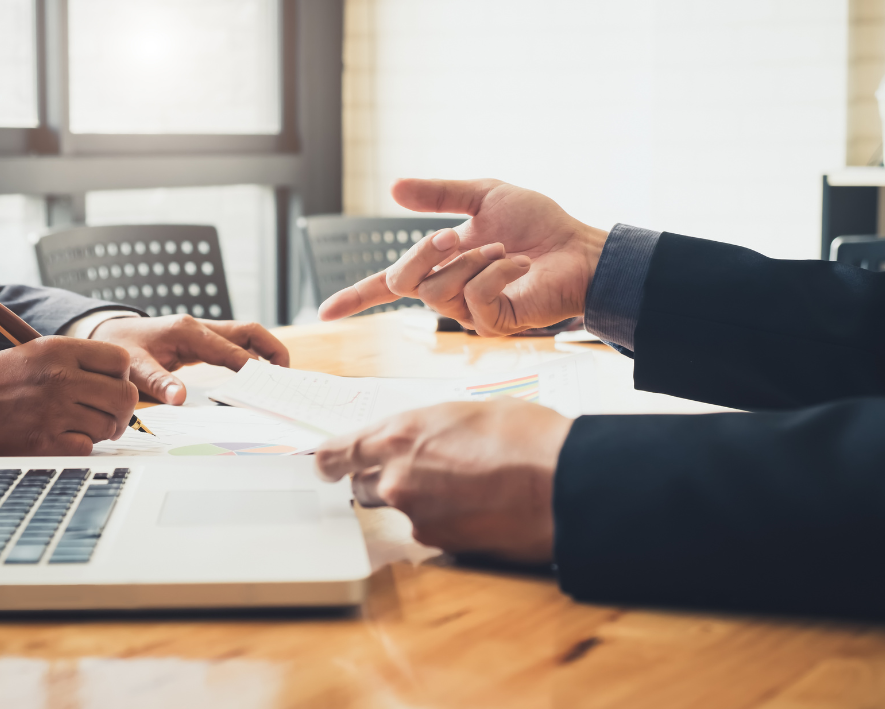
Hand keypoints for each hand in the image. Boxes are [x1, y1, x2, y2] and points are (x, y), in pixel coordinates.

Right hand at [0, 336, 137, 455]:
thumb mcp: (37, 353)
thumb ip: (79, 364)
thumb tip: (122, 386)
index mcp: (60, 350)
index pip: (120, 362)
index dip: (121, 377)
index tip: (111, 386)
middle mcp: (60, 378)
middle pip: (125, 397)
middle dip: (121, 410)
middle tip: (108, 415)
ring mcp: (52, 411)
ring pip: (109, 426)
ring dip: (100, 430)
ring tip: (77, 425)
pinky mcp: (42, 442)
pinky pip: (86, 448)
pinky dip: (79, 446)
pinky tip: (60, 437)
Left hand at [90, 315, 289, 403]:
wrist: (109, 334)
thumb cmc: (122, 348)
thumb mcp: (135, 367)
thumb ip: (158, 383)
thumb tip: (180, 399)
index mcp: (188, 332)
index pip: (230, 349)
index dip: (251, 367)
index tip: (268, 385)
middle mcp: (201, 327)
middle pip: (249, 332)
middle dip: (273, 350)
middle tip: (288, 376)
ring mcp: (205, 331)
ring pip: (247, 335)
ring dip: (266, 352)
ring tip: (281, 377)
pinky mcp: (204, 341)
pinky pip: (236, 345)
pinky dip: (252, 357)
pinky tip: (259, 376)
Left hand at [314, 399, 572, 562]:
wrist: (561, 482)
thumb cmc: (525, 437)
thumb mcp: (467, 412)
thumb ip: (430, 430)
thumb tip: (425, 440)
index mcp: (398, 434)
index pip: (336, 453)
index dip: (329, 462)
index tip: (326, 467)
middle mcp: (395, 478)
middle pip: (364, 487)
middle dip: (384, 482)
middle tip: (425, 473)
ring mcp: (414, 515)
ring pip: (402, 511)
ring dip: (421, 504)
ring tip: (467, 490)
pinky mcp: (439, 546)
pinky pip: (431, 534)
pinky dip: (448, 524)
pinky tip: (480, 511)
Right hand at [317, 178, 608, 335]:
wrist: (578, 248)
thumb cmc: (538, 226)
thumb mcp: (482, 196)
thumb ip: (438, 194)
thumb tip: (394, 188)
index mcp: (439, 266)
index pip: (387, 287)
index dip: (354, 299)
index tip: (324, 313)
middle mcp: (447, 293)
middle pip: (401, 282)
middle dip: (422, 252)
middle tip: (454, 235)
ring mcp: (468, 313)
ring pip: (438, 289)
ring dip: (472, 259)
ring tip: (503, 251)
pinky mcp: (492, 324)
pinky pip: (473, 298)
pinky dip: (496, 272)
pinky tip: (517, 265)